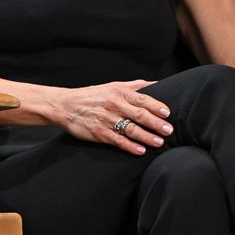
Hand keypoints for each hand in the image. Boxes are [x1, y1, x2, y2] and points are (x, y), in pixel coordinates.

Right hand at [57, 80, 172, 154]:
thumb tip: (157, 84)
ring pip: (131, 129)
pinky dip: (130, 146)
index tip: (167, 113)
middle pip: (140, 115)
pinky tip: (141, 151)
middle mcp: (114, 105)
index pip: (142, 99)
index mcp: (119, 92)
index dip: (156, 107)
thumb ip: (135, 86)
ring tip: (159, 142)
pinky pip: (118, 141)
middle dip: (156, 124)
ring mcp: (106, 120)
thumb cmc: (93, 96)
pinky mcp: (99, 133)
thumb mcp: (113, 86)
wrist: (65, 105)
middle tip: (169, 130)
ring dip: (147, 137)